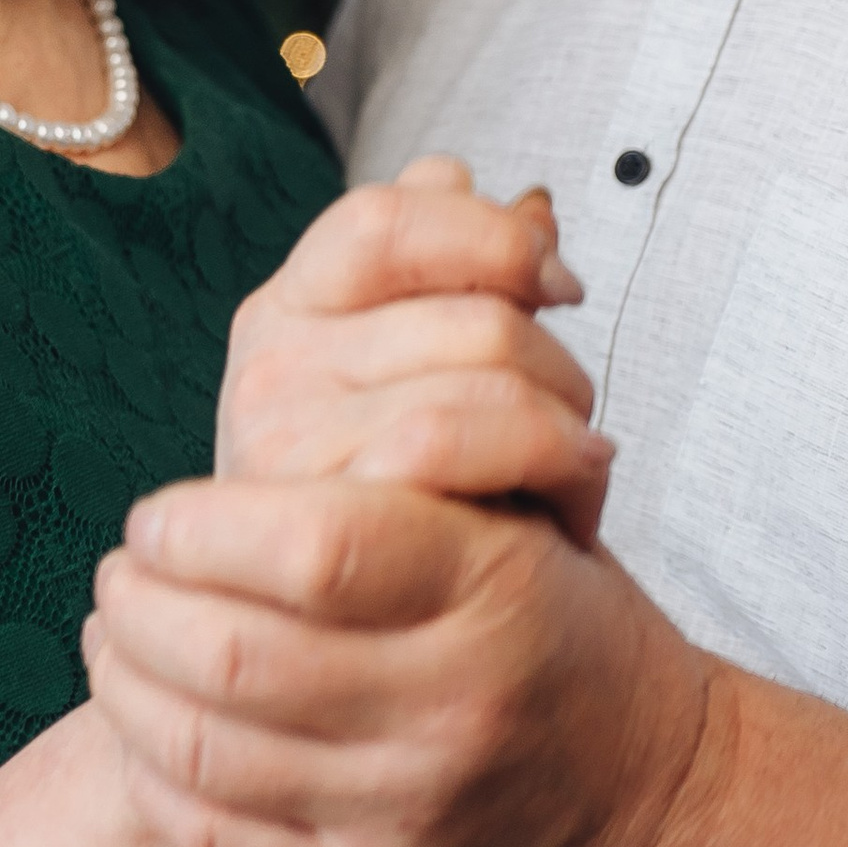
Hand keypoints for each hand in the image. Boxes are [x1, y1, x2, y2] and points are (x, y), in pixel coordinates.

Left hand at [84, 474, 723, 846]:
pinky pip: (219, 840)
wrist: (635, 780)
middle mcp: (454, 706)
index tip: (157, 514)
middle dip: (143, 605)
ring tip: (114, 635)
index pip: (316, 548)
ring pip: (206, 751)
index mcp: (494, 589)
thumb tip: (255, 432)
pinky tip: (140, 726)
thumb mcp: (520, 515)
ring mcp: (410, 806)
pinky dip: (151, 779)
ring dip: (125, 686)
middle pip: (237, 656)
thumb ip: (408, 471)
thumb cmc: (553, 616)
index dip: (202, 527)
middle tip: (122, 570)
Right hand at [219, 155, 613, 544]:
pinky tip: (565, 506)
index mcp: (288, 308)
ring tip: (575, 465)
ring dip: (564, 426)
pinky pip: (462, 452)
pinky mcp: (329, 522)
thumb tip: (528, 202)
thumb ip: (463, 272)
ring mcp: (287, 449)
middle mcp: (269, 371)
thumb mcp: (422, 369)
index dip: (494, 238)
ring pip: (482, 383)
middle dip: (559, 362)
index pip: (388, 219)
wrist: (370, 645)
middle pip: (472, 314)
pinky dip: (549, 473)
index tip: (561, 286)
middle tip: (578, 417)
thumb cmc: (412, 495)